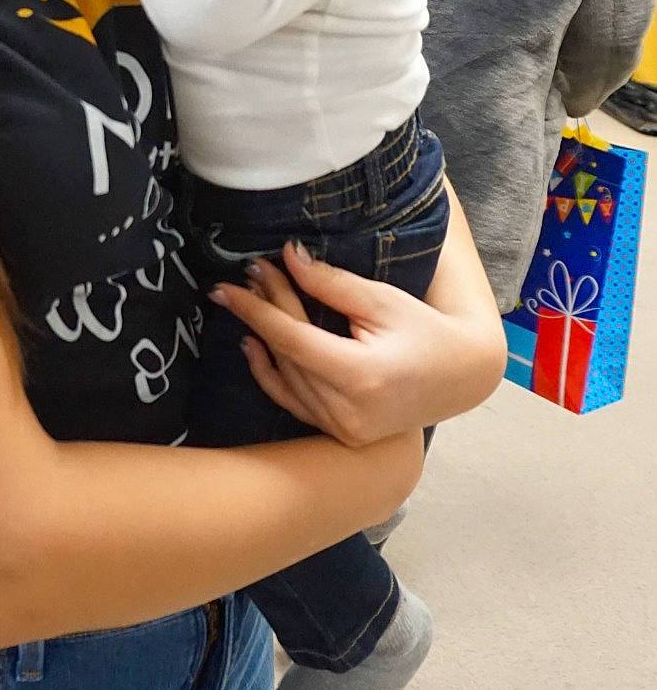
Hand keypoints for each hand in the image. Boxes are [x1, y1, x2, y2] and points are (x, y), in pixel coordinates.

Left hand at [210, 240, 505, 446]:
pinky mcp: (342, 432)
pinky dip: (271, 375)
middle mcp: (349, 411)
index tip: (228, 285)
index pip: (293, 339)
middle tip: (246, 278)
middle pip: (289, 356)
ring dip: (263, 340)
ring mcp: (345, 428)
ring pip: (287, 380)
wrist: (461, 376)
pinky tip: (253, 346)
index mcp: (362, 376)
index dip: (257, 309)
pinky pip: (295, 403)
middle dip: (262, 313)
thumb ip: (331, 283)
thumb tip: (288, 256)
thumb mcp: (382, 300)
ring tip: (247, 301)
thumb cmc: (427, 331)